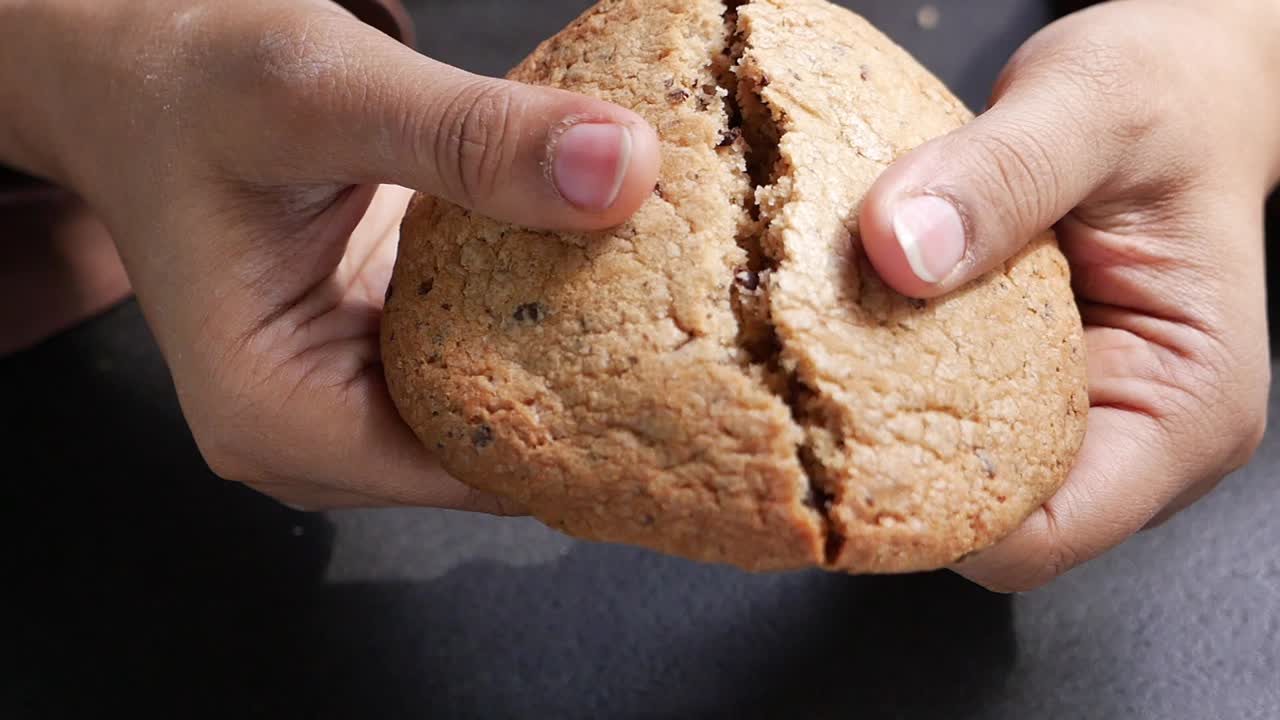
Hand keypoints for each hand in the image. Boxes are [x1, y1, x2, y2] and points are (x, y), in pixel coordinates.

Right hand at [1, 0, 659, 510]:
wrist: (142, 73)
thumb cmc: (193, 85)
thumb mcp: (323, 94)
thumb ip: (468, 136)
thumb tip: (621, 171)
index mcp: (277, 413)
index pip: (475, 472)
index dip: (595, 443)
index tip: (701, 393)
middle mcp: (311, 433)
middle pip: (493, 459)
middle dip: (598, 410)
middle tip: (712, 351)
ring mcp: (345, 400)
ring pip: (493, 418)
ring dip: (578, 371)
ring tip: (682, 325)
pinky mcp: (374, 357)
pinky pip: (478, 369)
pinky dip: (538, 332)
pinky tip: (606, 288)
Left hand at [859, 0, 1277, 590]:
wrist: (1172, 85)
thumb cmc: (1168, 96)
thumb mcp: (1091, 106)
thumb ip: (1000, 176)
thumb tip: (899, 251)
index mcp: (1182, 407)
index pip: (1045, 537)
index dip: (931, 519)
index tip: (835, 447)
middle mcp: (1128, 431)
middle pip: (980, 514)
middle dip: (883, 469)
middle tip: (792, 388)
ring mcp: (1070, 409)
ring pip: (946, 466)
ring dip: (871, 418)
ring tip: (803, 349)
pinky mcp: (1017, 375)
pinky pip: (934, 404)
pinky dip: (881, 369)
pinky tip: (835, 321)